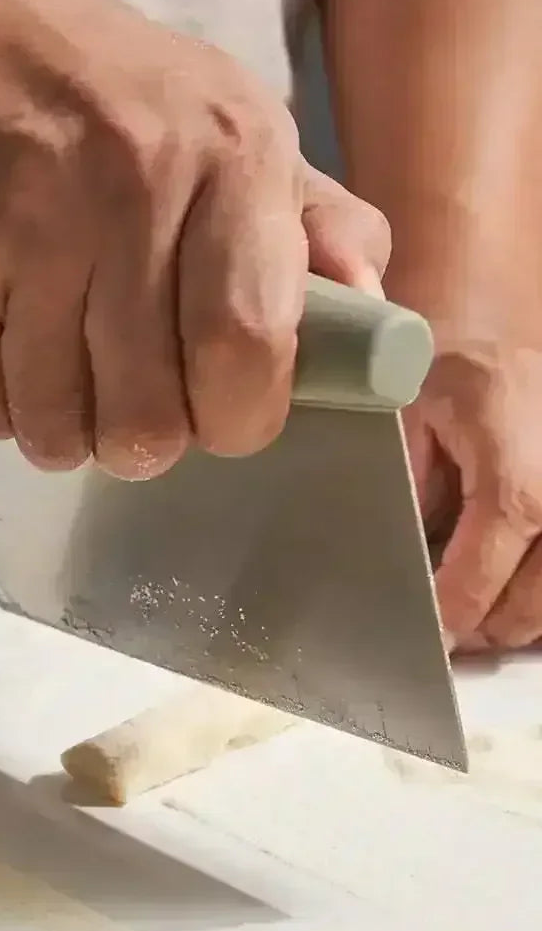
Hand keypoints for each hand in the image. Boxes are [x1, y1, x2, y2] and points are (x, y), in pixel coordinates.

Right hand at [0, 0, 388, 477]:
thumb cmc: (101, 93)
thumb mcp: (233, 124)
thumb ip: (317, 231)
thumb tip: (375, 334)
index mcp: (229, 154)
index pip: (245, 352)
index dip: (236, 420)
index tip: (221, 414)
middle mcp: (129, 186)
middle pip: (146, 422)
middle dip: (144, 438)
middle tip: (134, 397)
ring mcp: (22, 229)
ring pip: (57, 430)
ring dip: (67, 426)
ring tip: (68, 368)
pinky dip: (2, 403)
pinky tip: (10, 343)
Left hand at [405, 338, 541, 651]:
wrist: (499, 291)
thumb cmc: (451, 343)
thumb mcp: (406, 416)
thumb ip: (408, 493)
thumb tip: (402, 563)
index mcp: (517, 480)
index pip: (478, 583)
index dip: (445, 620)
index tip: (420, 639)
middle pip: (531, 608)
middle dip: (485, 628)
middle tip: (446, 631)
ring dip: (521, 614)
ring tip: (480, 611)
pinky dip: (540, 584)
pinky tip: (511, 578)